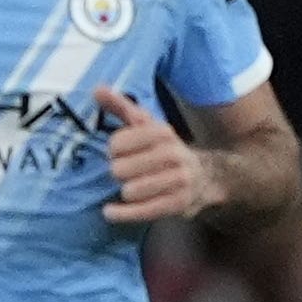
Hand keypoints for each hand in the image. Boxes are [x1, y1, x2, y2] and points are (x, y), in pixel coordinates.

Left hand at [95, 86, 218, 222]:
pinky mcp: (178, 204)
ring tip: (130, 187)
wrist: (204, 176)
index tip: (120, 151)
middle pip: (119, 169)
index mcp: (162, 132)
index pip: (117, 143)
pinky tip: (110, 211)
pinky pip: (142, 211)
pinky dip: (122, 213)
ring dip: (124, 191)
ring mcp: (178, 180)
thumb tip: (96, 88)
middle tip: (127, 172)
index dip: (113, 150)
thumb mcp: (145, 125)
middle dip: (118, 172)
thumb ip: (121, 106)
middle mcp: (173, 154)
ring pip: (130, 191)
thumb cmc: (163, 148)